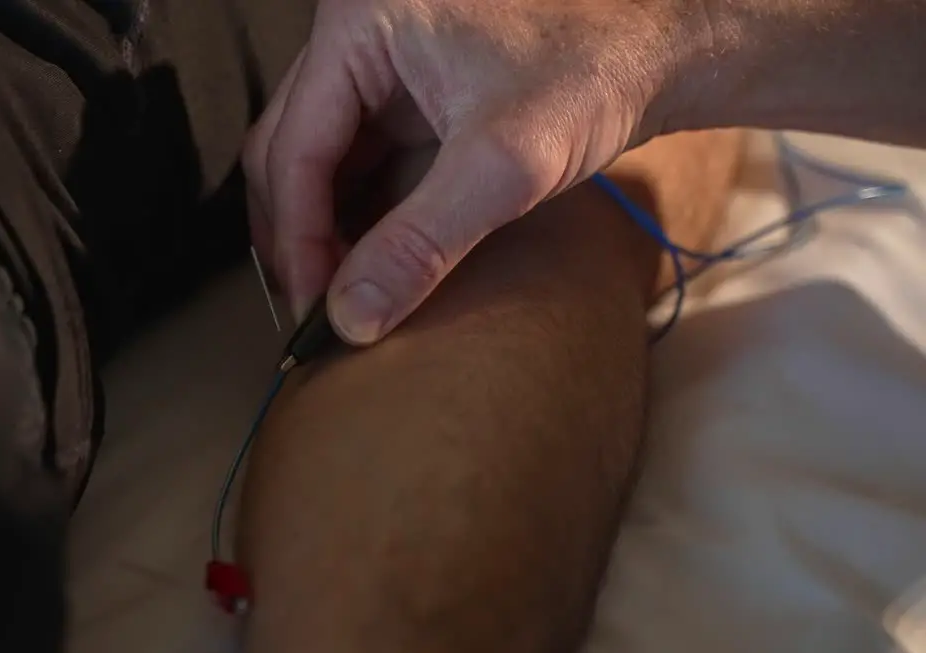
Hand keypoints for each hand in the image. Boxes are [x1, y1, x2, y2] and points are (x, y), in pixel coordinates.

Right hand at [243, 0, 710, 343]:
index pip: (293, 144)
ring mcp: (379, 56)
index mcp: (359, 23)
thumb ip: (420, 245)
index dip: (296, 235)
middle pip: (288, 147)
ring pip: (315, 154)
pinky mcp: (406, 84)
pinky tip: (367, 255)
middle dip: (299, 232)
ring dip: (320, 225)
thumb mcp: (503, 166)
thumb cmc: (596, 73)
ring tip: (339, 290)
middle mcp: (355, 31)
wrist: (666, 46)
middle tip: (318, 306)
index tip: (311, 304)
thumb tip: (350, 319)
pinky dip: (353, 207)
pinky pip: (354, 152)